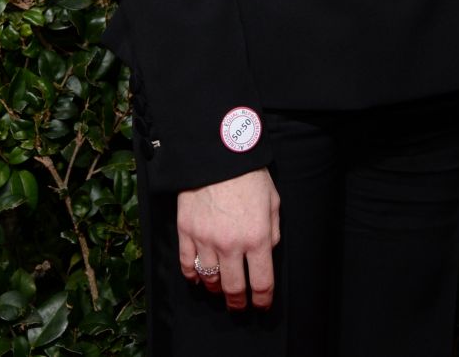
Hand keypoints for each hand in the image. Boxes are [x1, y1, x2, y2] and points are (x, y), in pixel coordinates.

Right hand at [177, 168, 280, 310]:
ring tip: (221, 288)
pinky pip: (187, 265)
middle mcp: (231, 244)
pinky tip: (198, 278)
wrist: (218, 153)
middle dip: (238, 302)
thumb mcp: (273, 201)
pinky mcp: (186, 231)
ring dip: (216, 289)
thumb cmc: (249, 175)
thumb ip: (273, 231)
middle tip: (239, 305)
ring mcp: (205, 239)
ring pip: (209, 280)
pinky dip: (192, 277)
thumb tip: (268, 253)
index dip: (263, 299)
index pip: (261, 281)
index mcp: (257, 236)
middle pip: (233, 288)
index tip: (261, 305)